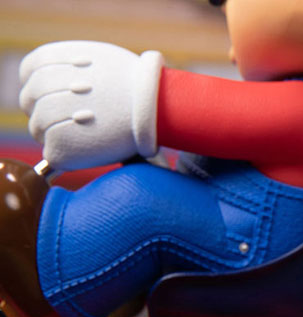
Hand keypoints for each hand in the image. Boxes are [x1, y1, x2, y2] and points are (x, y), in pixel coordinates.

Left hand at [19, 41, 163, 170]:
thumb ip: (72, 66)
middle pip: (30, 103)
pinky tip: (86, 148)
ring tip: (88, 133)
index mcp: (45, 60)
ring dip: (58, 132)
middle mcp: (40, 88)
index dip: (45, 88)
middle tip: (82, 118)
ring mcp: (46, 119)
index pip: (30, 76)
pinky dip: (67, 154)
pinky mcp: (59, 148)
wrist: (154, 106)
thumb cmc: (135, 84)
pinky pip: (52, 155)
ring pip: (39, 129)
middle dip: (50, 110)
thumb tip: (64, 81)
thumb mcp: (97, 58)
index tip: (66, 96)